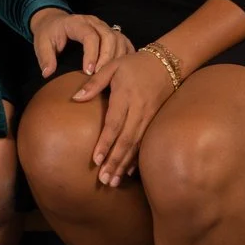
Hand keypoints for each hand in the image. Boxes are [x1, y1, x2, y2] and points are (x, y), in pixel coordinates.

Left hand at [28, 7, 125, 78]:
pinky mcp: (110, 32)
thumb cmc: (49, 33)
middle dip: (107, 58)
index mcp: (77, 22)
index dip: (91, 54)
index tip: (88, 72)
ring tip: (109, 75)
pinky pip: (123, 41)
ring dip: (116, 58)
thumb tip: (48, 73)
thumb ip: (45, 57)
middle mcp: (94, 22)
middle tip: (100, 76)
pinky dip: (125, 54)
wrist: (54, 21)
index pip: (89, 36)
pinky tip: (121, 68)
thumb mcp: (41, 43)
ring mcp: (104, 26)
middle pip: (109, 37)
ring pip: (118, 38)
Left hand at [72, 47, 180, 186]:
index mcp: (125, 96)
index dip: (106, 143)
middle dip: (115, 161)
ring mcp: (149, 117)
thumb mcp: (112, 66)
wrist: (168, 62)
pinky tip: (128, 172)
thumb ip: (94, 82)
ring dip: (124, 164)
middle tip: (104, 180)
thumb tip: (75, 98)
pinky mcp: (155, 121)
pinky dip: (136, 159)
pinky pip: (145, 143)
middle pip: (126, 140)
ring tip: (113, 182)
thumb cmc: (135, 64)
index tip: (96, 160)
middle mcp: (138, 109)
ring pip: (136, 145)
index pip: (114, 123)